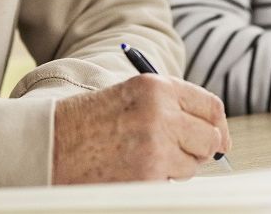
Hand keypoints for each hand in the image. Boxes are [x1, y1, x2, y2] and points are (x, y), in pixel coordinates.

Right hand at [52, 74, 230, 183]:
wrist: (51, 143)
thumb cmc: (90, 120)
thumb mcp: (132, 96)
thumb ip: (172, 106)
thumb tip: (215, 135)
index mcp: (157, 87)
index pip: (211, 107)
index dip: (217, 126)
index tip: (218, 140)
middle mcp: (160, 113)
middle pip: (210, 139)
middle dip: (200, 150)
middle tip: (182, 154)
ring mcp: (155, 146)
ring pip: (192, 165)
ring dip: (176, 167)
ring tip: (143, 157)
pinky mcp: (147, 175)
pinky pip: (171, 183)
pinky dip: (158, 180)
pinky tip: (132, 168)